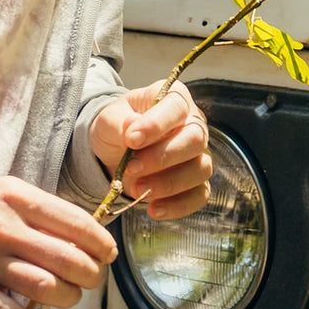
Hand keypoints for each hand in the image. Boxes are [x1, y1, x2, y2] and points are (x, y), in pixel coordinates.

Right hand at [0, 175, 117, 308]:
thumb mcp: (4, 193)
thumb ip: (41, 212)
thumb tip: (87, 236)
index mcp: (15, 197)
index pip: (73, 222)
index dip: (100, 243)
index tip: (108, 254)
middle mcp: (3, 228)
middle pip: (66, 259)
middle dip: (91, 275)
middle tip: (91, 279)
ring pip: (45, 288)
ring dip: (68, 298)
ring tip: (69, 297)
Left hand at [89, 81, 211, 220]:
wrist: (115, 150)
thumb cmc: (117, 126)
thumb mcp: (109, 119)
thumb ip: (119, 122)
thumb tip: (132, 126)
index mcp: (174, 99)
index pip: (176, 108)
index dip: (156, 125)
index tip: (131, 140)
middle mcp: (193, 124)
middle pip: (194, 140)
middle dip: (162, 157)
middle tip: (131, 167)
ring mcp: (199, 154)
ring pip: (199, 169)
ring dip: (168, 183)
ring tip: (136, 189)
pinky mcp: (197, 182)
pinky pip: (198, 196)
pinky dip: (177, 206)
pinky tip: (153, 209)